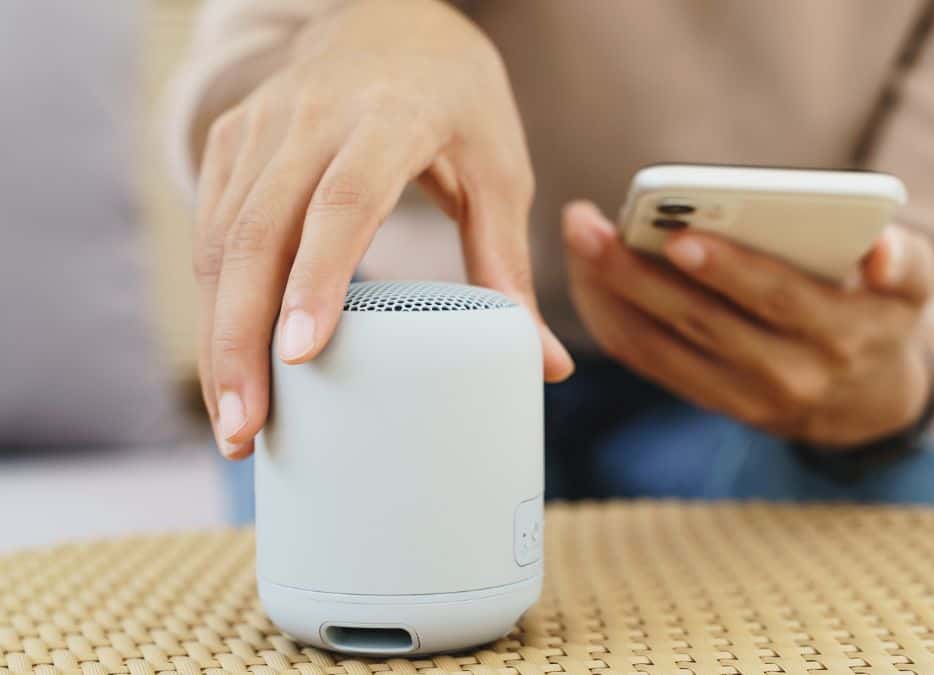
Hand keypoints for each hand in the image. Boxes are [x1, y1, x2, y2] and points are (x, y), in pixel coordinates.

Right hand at [193, 0, 571, 458]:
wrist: (389, 17)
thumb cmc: (457, 101)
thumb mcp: (499, 170)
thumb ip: (509, 265)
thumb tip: (549, 368)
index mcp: (392, 118)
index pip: (345, 200)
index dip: (321, 276)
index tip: (301, 354)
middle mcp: (313, 118)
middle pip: (260, 231)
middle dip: (242, 338)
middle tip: (247, 431)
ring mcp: (262, 127)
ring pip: (220, 239)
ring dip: (218, 336)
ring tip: (235, 423)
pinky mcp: (232, 142)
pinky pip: (210, 228)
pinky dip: (213, 302)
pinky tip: (227, 364)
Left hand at [563, 201, 933, 446]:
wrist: (865, 402)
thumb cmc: (878, 313)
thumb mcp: (912, 286)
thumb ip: (907, 260)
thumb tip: (882, 251)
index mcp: (841, 336)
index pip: (777, 299)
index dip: (728, 270)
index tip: (678, 238)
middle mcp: (789, 376)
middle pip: (702, 322)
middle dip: (639, 274)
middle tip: (589, 226)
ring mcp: (743, 397)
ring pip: (663, 347)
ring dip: (611, 295)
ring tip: (578, 242)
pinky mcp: (709, 400)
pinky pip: (650, 364)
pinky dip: (613, 321)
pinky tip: (586, 278)